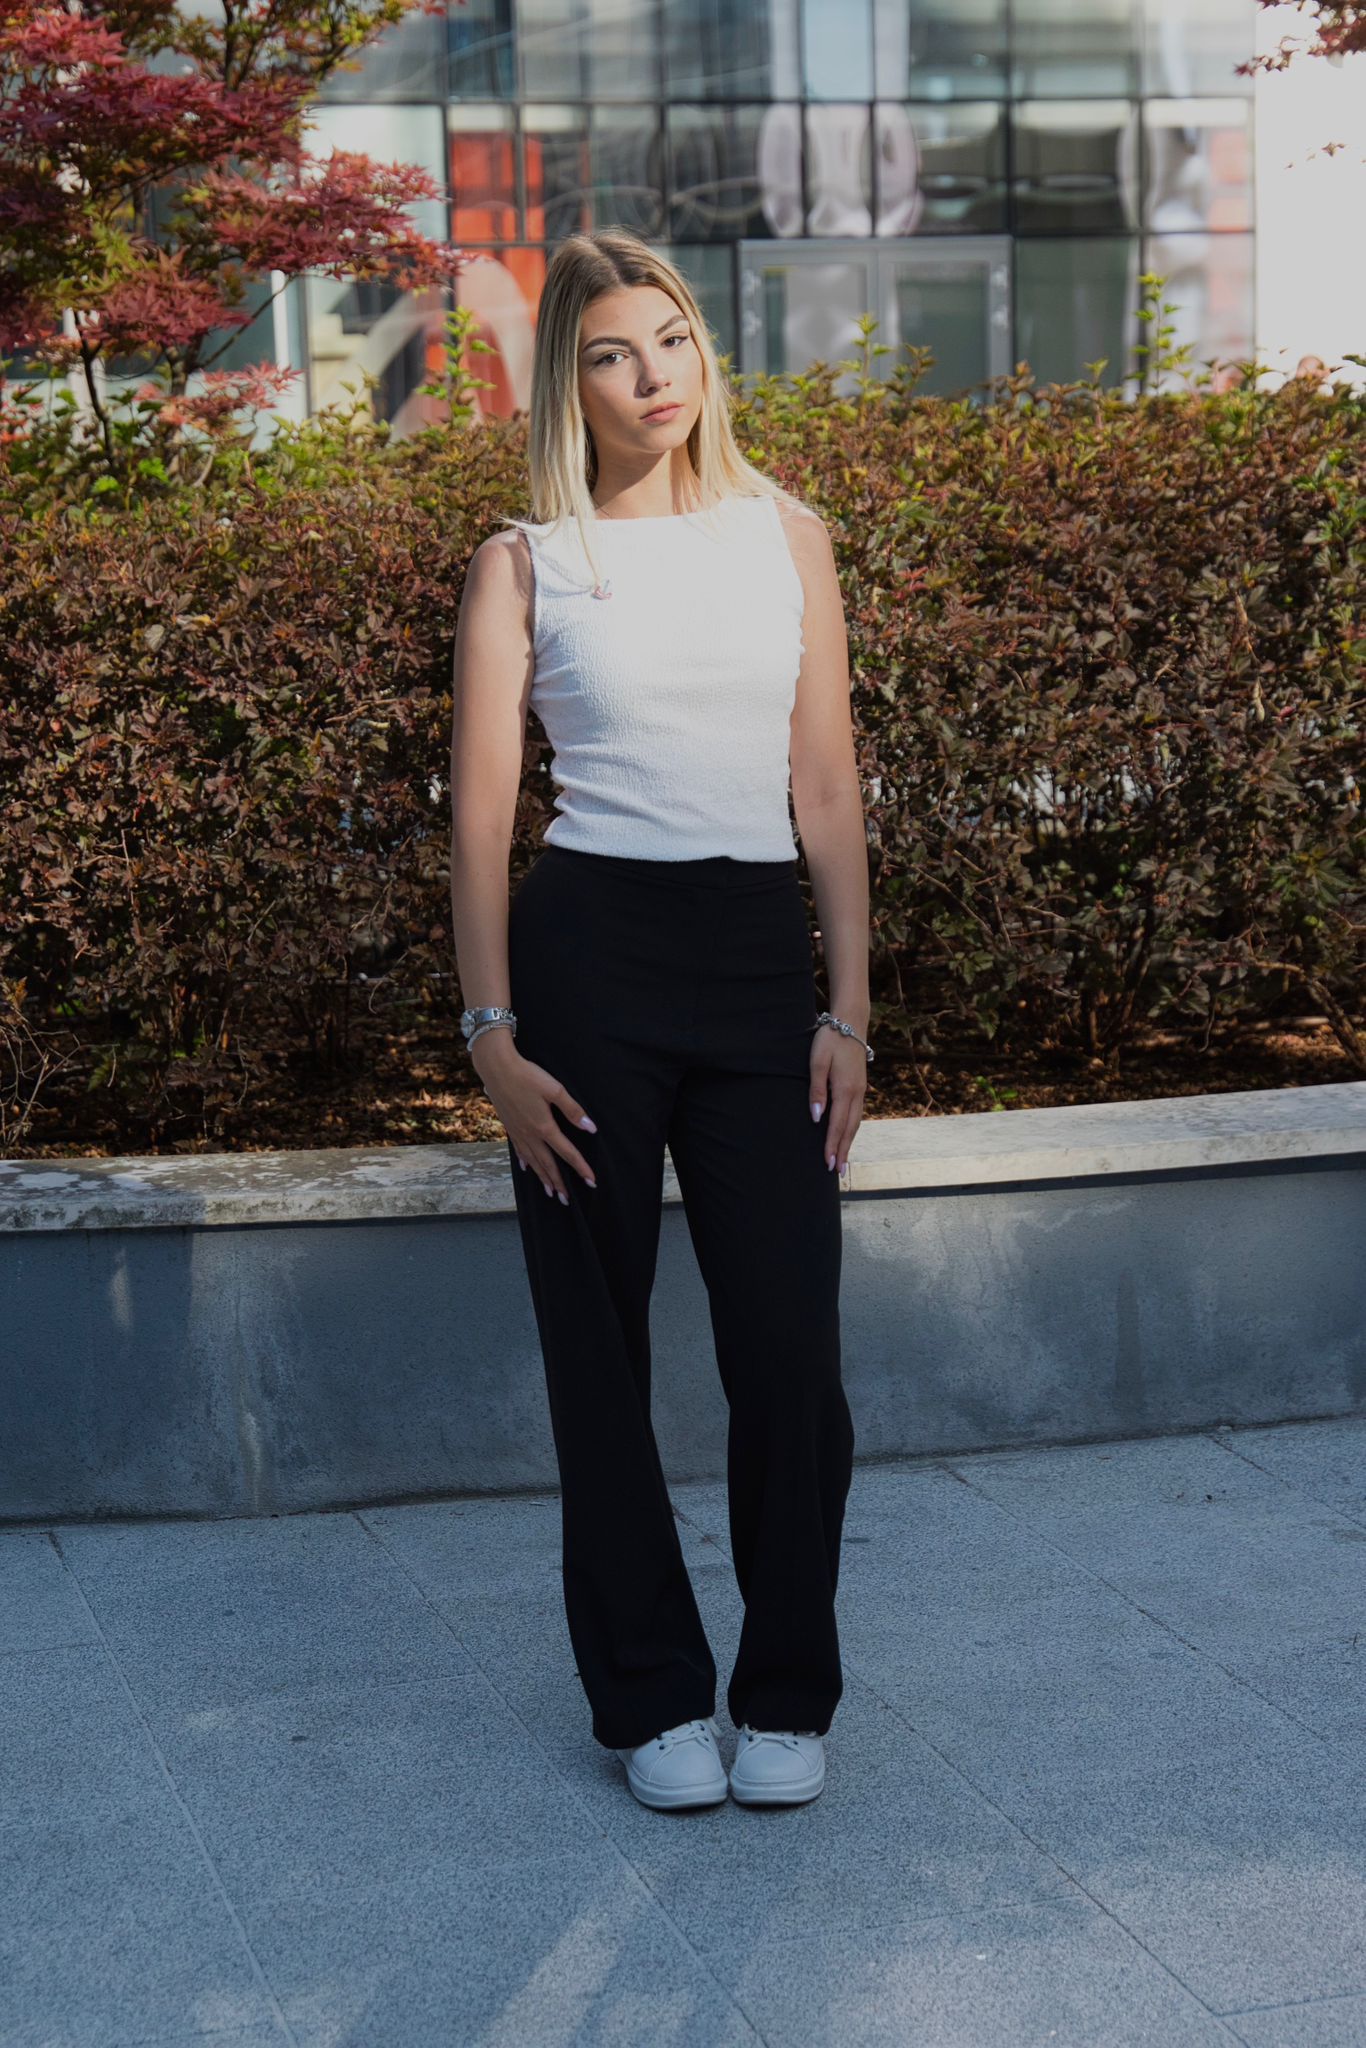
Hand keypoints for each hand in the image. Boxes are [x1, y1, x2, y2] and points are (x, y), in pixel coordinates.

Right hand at [472, 1032, 597, 1204]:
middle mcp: (530, 1134)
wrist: (496, 1067)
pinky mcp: (509, 1126)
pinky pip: (519, 1150)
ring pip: (533, 1161)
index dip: (581, 1167)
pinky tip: (527, 1168)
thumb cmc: (527, 1075)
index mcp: (544, 1126)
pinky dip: (526, 1162)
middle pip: (548, 1164)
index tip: (591, 1182)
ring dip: (543, 1178)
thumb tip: (591, 1128)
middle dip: (559, 1183)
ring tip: (550, 1192)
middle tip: (566, 1200)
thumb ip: (573, 1110)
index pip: (567, 1152)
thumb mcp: (554, 1089)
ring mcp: (518, 1132)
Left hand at [809, 1025, 866, 1177]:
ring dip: (848, 1143)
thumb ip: (816, 1090)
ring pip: (855, 1123)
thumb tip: (817, 1117)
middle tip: (837, 1172)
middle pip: (849, 1129)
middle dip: (843, 1151)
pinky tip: (847, 1136)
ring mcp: (861, 1090)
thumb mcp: (817, 1062)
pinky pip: (857, 1114)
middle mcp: (856, 1093)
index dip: (832, 1146)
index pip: (837, 1125)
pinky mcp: (860, 1086)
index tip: (828, 1164)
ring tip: (843, 1161)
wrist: (850, 1022)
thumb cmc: (829, 1041)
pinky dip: (851, 1130)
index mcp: (845, 1089)